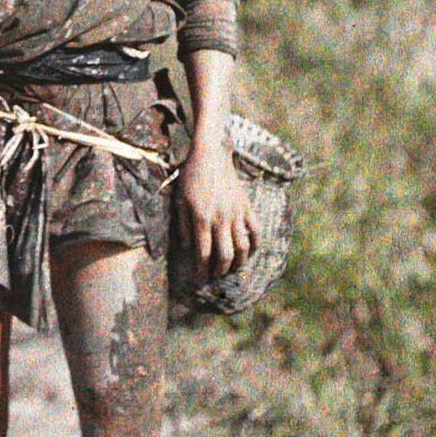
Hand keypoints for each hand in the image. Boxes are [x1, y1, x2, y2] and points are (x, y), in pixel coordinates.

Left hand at [176, 142, 259, 281]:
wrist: (210, 154)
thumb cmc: (190, 177)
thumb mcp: (179, 201)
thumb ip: (183, 227)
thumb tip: (189, 249)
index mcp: (202, 219)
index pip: (203, 254)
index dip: (201, 271)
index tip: (198, 282)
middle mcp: (221, 219)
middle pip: (225, 255)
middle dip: (220, 271)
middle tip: (215, 276)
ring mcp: (236, 213)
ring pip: (243, 247)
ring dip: (239, 262)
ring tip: (233, 268)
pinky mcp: (247, 206)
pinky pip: (256, 230)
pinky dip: (256, 243)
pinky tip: (251, 251)